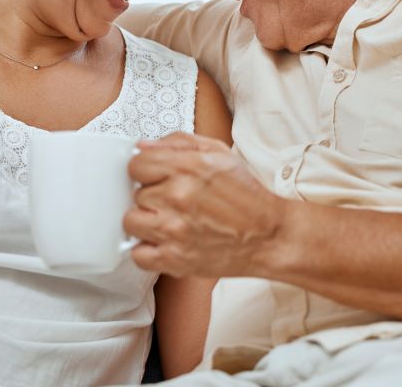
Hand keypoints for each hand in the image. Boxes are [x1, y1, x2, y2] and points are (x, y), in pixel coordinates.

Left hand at [124, 132, 287, 277]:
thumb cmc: (246, 195)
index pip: (136, 164)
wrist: (269, 235)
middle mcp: (177, 196)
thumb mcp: (219, 154)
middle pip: (135, 193)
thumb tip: (144, 146)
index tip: (157, 177)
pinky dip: (148, 251)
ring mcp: (174, 229)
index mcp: (187, 167)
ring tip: (167, 222)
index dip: (146, 170)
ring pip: (131, 222)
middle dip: (152, 196)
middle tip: (174, 201)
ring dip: (147, 222)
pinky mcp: (175, 258)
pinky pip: (138, 254)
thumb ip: (179, 143)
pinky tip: (165, 242)